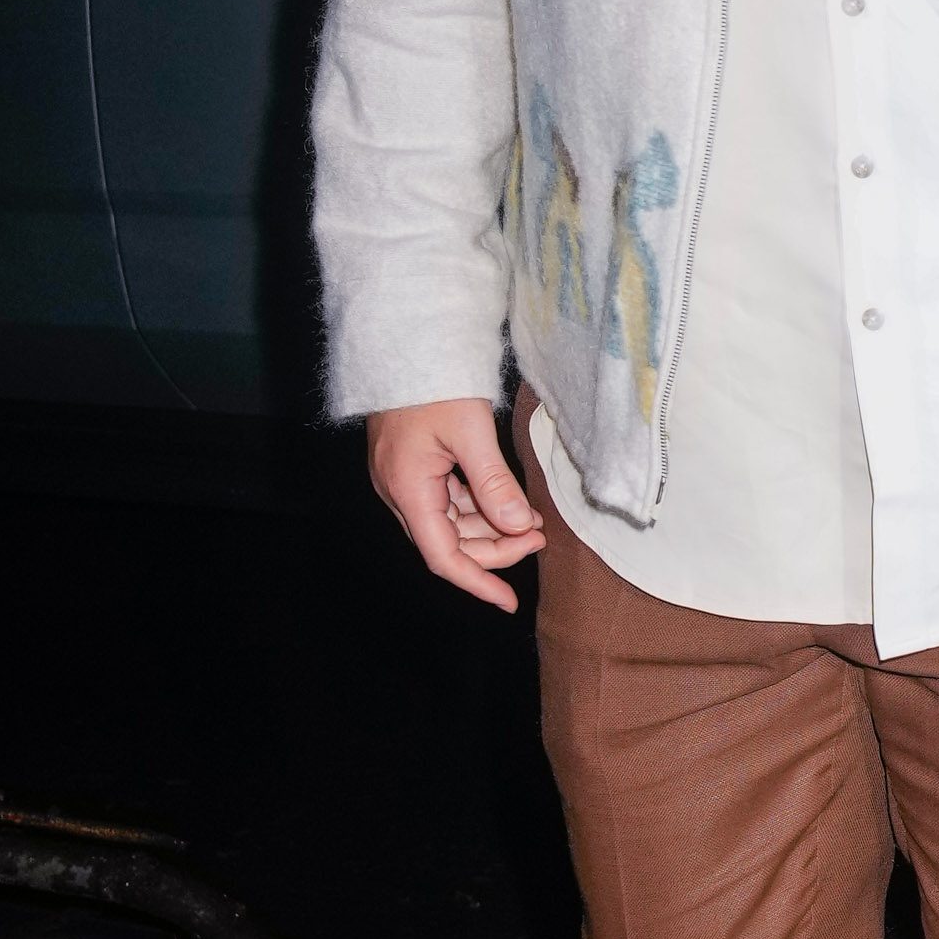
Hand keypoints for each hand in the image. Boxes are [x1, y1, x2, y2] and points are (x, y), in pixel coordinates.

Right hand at [367, 397, 545, 611]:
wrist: (401, 339)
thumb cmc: (432, 379)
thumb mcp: (470, 430)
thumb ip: (495, 483)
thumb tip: (520, 526)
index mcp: (407, 490)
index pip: (443, 556)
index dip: (478, 581)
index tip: (509, 600)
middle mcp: (399, 491)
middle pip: (449, 542)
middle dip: (495, 548)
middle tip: (539, 537)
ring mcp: (404, 478)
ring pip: (450, 522)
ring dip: (490, 528)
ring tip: (532, 521)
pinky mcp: (413, 464)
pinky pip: (447, 499)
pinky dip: (479, 506)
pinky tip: (507, 502)